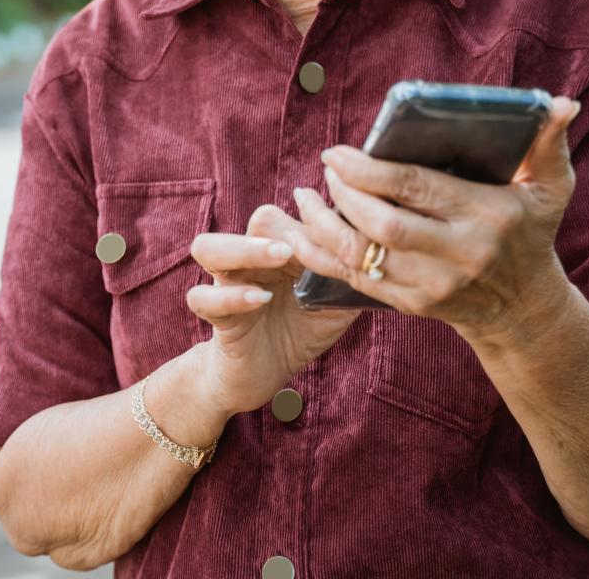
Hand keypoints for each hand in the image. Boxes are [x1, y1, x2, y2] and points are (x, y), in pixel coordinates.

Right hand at [186, 203, 360, 417]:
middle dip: (283, 226)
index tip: (343, 228)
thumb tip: (385, 259)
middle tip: (306, 238)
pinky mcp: (215, 317)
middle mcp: (254, 259)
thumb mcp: (333, 307)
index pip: (297, 214)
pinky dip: (231, 296)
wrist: (261, 375)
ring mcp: (228, 284)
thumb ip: (351, 282)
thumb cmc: (298, 331)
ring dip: (245, 248)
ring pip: (209, 246)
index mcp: (284, 250)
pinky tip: (261, 300)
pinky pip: (203, 297)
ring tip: (279, 255)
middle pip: (257, 219)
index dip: (317, 219)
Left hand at [287, 95, 582, 339]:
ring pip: (363, 257)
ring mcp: (431, 286)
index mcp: (486, 217)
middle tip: (327, 167)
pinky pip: (355, 281)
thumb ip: (549, 143)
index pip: (417, 190)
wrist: (522, 308)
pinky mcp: (410, 305)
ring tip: (306, 195)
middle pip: (385, 225)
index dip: (370, 170)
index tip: (337, 150)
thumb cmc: (531, 231)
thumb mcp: (551, 187)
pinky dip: (322, 256)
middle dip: (345, 194)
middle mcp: (457, 255)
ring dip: (325, 225)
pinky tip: (304, 230)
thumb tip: (564, 103)